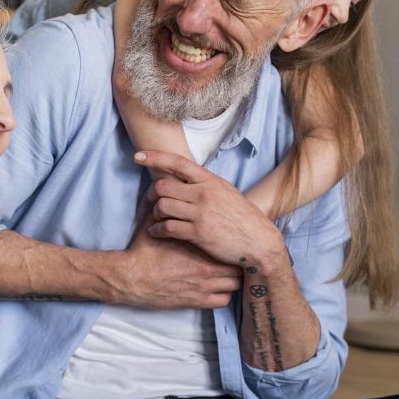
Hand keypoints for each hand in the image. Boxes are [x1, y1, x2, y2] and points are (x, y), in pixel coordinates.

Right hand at [118, 212, 241, 308]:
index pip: (230, 244)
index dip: (231, 243)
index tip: (228, 240)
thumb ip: (169, 211)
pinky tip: (216, 288)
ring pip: (236, 284)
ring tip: (226, 273)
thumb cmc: (144, 251)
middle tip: (230, 256)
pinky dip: (224, 294)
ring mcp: (204, 287)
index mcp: (200, 247)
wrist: (132, 277)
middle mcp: (207, 268)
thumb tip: (171, 195)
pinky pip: (224, 300)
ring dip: (233, 278)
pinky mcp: (197, 301)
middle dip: (236, 260)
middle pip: (239, 265)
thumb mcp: (157, 225)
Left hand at [138, 150, 284, 267]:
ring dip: (154, 213)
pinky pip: (167, 227)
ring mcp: (200, 214)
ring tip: (157, 218)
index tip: (138, 156)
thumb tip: (187, 179)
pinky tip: (156, 232)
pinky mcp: (197, 233)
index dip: (155, 157)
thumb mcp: (227, 193)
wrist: (259, 243)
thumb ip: (206, 185)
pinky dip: (156, 230)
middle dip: (151, 193)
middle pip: (163, 186)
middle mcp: (204, 194)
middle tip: (150, 200)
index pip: (178, 163)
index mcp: (211, 181)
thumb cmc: (243, 218)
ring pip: (162, 206)